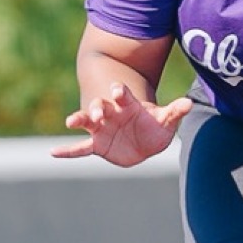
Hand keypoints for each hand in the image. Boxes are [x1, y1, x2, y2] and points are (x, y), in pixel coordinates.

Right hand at [51, 83, 193, 167]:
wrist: (144, 142)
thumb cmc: (154, 126)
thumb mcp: (166, 121)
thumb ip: (174, 112)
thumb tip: (189, 103)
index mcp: (127, 104)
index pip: (122, 95)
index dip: (119, 92)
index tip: (117, 89)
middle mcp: (111, 113)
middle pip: (100, 106)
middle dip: (97, 108)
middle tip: (97, 112)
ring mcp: (101, 128)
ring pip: (86, 121)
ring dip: (80, 119)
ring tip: (70, 121)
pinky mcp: (96, 144)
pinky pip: (80, 148)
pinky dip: (67, 151)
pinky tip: (53, 153)